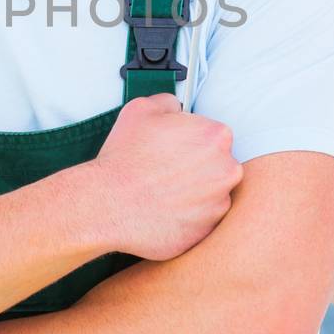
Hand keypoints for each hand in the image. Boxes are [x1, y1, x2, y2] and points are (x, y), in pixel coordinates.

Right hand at [88, 94, 241, 261]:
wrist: (107, 203)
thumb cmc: (124, 159)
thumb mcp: (141, 109)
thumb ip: (169, 102)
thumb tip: (176, 107)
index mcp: (215, 136)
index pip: (212, 135)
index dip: (190, 141)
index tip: (175, 149)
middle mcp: (226, 170)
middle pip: (217, 165)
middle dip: (195, 167)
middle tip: (165, 171)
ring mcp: (219, 203)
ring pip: (211, 194)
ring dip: (193, 193)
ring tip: (161, 192)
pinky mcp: (207, 230)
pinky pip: (201, 221)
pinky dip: (186, 217)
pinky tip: (163, 210)